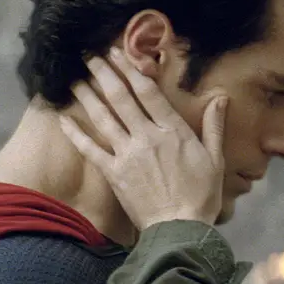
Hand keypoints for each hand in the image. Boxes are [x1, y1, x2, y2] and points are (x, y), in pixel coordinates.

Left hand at [59, 49, 227, 227]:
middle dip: (104, 74)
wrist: (179, 229)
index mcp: (173, 132)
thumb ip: (214, 127)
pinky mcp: (113, 173)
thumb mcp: (215, 160)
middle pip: (121, 99)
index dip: (131, 70)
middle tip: (90, 57)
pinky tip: (63, 119)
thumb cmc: (201, 196)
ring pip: (104, 118)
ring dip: (88, 96)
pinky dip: (75, 133)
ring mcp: (127, 154)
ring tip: (75, 79)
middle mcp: (147, 137)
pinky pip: (90, 149)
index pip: (149, 93)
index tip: (118, 53)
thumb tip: (221, 97)